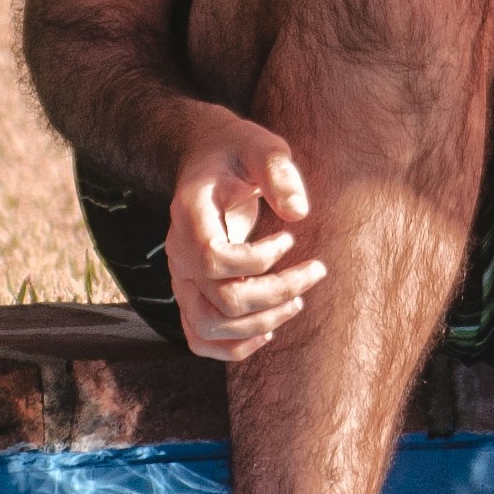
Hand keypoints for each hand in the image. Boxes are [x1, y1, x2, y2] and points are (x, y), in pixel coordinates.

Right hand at [167, 111, 324, 361]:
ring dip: (260, 325)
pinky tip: (268, 328)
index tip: (290, 237)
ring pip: (209, 328)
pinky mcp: (191, 293)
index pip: (213, 260)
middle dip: (278, 294)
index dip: (259, 260)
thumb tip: (298, 212)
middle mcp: (178, 253)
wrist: (206, 161)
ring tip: (298, 302)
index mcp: (189, 216)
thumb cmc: (236, 152)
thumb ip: (278, 171)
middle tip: (316, 270)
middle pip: (221, 301)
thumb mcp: (260, 146)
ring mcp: (181, 278)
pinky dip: (233, 347)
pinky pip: (200, 338)